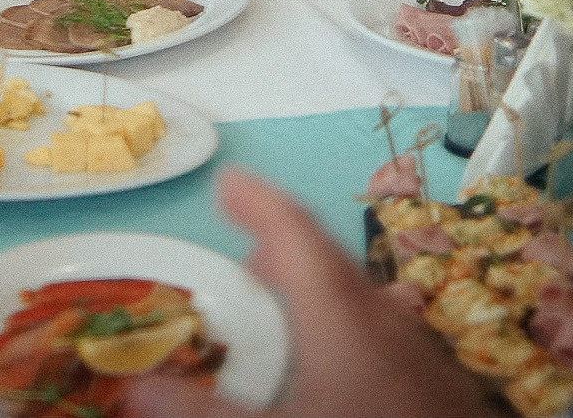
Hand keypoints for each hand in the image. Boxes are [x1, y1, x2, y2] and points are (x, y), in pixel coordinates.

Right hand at [120, 169, 497, 417]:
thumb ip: (205, 410)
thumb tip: (135, 389)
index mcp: (338, 313)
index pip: (294, 232)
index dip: (258, 201)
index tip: (227, 178)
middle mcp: (380, 315)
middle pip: (326, 257)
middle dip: (280, 242)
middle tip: (241, 240)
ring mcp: (415, 345)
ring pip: (358, 294)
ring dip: (314, 285)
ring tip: (282, 297)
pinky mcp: (437, 378)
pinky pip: (380, 327)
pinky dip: (343, 321)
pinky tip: (337, 361)